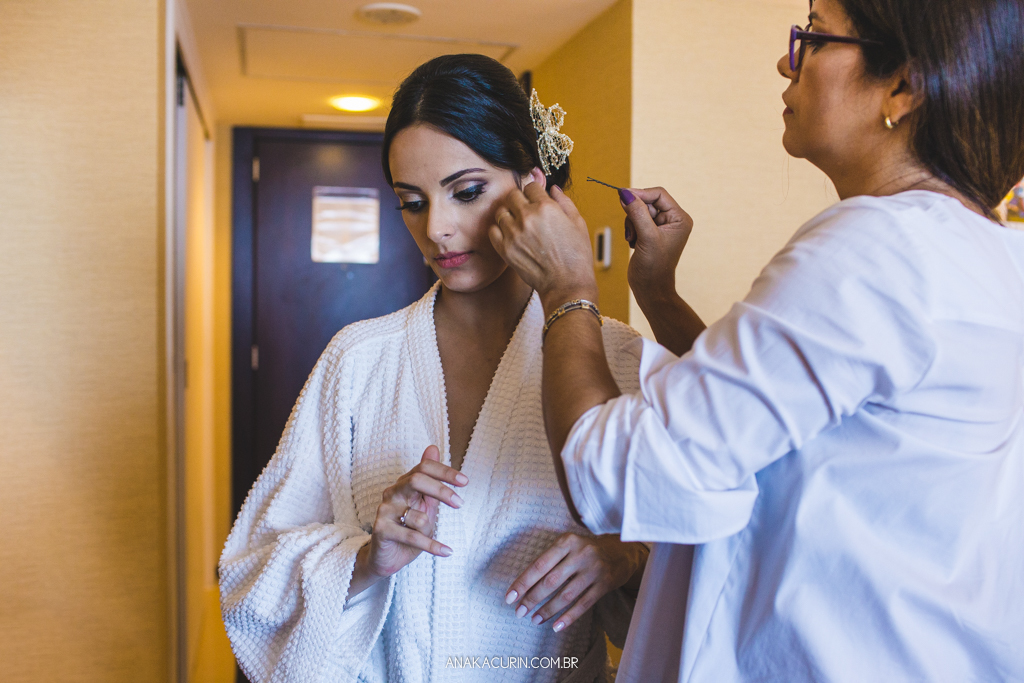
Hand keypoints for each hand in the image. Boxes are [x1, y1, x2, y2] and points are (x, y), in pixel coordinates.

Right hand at [360, 446, 467, 578]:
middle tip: (460, 503)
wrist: (388, 556)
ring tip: (427, 536)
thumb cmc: (409, 528)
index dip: (445, 472)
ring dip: (429, 528)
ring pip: (417, 516)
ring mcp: (385, 510)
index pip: (424, 467)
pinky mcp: (381, 529)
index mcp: (404, 483)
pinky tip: (446, 551)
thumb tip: (433, 447)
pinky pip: (412, 537)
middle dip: (441, 490)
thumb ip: (431, 480)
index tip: (465, 482)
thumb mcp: (425, 504)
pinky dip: (432, 546)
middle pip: (417, 480)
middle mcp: (392, 493)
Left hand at [489, 178, 598, 311]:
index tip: (537, 199)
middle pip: (512, 195)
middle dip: (520, 200)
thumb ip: (565, 201)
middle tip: (527, 211)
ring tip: (519, 224)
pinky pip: (493, 230)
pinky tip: (510, 234)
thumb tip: (553, 188)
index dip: (535, 192)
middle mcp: (527, 217)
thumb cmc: (576, 256)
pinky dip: (499, 230)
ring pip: (501, 212)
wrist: (566, 285)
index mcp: (546, 207)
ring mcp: (513, 234)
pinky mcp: (505, 249)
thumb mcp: (578, 223)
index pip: (531, 186)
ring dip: (509, 215)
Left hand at [504, 533, 646, 632]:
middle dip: (532, 598)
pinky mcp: (605, 584)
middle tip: (519, 612)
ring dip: (548, 610)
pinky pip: (583, 604)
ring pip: (566, 595)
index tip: (510, 597)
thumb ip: (550, 560)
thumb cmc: (586, 550)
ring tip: (534, 619)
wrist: (622, 550)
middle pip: (551, 581)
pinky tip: (556, 626)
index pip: (539, 565)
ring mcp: (594, 570)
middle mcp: (580, 554)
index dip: (523, 582)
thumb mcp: (569, 545)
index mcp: (567, 542)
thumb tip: (524, 585)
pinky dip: (568, 617)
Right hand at [621, 187, 693, 305]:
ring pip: (639, 211)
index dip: (640, 194)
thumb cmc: (654, 268)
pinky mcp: (650, 233)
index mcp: (679, 218)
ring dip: (631, 223)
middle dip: (635, 214)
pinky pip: (635, 220)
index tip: (622, 195)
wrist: (650, 289)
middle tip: (633, 231)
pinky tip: (633, 243)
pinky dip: (631, 229)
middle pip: (647, 202)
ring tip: (634, 240)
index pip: (658, 195)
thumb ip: (637, 213)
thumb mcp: (646, 237)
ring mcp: (661, 227)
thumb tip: (625, 193)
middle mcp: (672, 220)